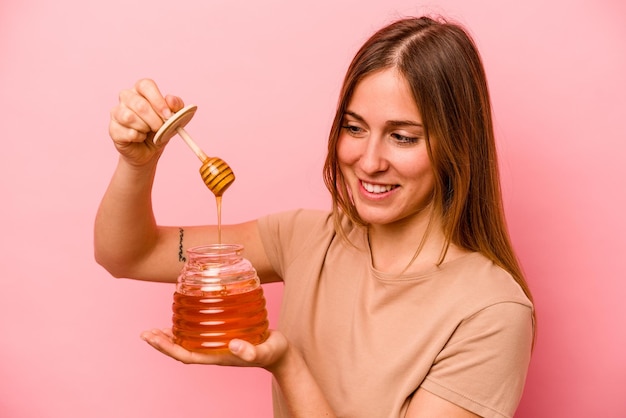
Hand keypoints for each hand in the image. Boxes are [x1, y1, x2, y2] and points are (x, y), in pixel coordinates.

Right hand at [109, 79, 184, 166]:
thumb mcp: (174, 117)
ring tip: (148, 131)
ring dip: (145, 128)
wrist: (149, 150)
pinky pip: (127, 132)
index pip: (146, 85)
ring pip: (129, 117)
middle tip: (160, 127)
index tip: (168, 115)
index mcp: (141, 90)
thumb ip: (176, 106)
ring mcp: (117, 112)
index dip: (158, 100)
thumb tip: (170, 100)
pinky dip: (138, 138)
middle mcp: (126, 97)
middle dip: (154, 120)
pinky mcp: (113, 128)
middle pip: (139, 104)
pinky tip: (140, 138)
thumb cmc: (160, 129)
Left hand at [140, 328, 289, 370]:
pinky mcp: (223, 337)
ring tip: (155, 330)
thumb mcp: (265, 351)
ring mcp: (217, 346)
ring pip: (188, 343)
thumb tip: (233, 345)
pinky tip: (183, 319)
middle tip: (145, 333)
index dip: (168, 347)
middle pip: (182, 350)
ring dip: (170, 338)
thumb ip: (251, 351)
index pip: (186, 355)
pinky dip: (187, 328)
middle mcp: (213, 352)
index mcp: (218, 357)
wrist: (281, 354)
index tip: (152, 338)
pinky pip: (199, 335)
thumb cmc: (273, 352)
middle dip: (162, 343)